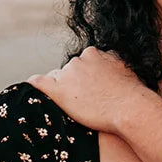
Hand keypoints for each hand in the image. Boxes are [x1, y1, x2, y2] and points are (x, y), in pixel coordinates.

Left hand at [27, 47, 153, 134]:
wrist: (131, 108)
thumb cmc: (134, 94)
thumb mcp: (125, 70)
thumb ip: (113, 66)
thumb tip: (115, 67)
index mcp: (93, 54)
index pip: (80, 64)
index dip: (83, 79)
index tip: (89, 90)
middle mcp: (78, 60)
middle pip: (67, 72)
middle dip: (72, 84)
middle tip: (85, 101)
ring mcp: (68, 75)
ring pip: (56, 80)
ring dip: (63, 90)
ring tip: (77, 106)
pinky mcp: (60, 91)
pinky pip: (39, 83)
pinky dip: (34, 84)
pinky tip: (28, 90)